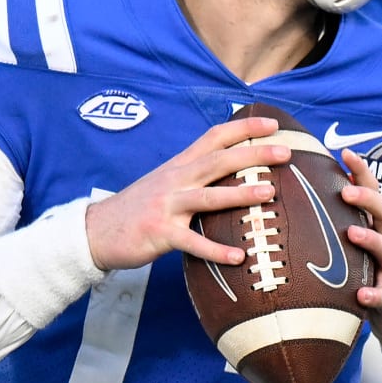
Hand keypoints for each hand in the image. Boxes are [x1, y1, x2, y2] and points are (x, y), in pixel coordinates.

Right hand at [85, 117, 289, 270]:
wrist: (96, 230)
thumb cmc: (139, 208)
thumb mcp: (166, 181)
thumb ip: (195, 172)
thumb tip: (232, 169)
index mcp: (179, 165)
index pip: (214, 137)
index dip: (243, 128)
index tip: (273, 125)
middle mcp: (175, 180)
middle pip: (218, 161)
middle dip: (253, 153)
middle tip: (285, 151)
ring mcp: (166, 206)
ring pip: (208, 196)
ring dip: (240, 194)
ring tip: (269, 193)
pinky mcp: (160, 233)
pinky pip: (193, 242)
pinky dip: (216, 250)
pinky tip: (239, 257)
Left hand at [339, 148, 381, 348]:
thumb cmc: (368, 272)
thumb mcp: (356, 246)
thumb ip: (337, 224)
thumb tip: (299, 197)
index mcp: (376, 228)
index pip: (372, 193)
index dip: (362, 172)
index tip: (344, 153)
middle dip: (368, 199)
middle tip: (345, 191)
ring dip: (371, 239)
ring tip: (352, 233)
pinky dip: (374, 294)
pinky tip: (361, 295)